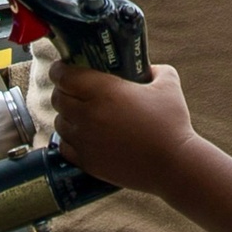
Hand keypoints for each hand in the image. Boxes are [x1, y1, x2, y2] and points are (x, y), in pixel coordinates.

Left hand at [50, 62, 194, 192]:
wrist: (172, 164)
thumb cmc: (171, 122)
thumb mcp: (168, 83)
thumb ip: (155, 69)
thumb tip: (147, 68)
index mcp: (105, 91)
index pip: (65, 76)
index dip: (60, 69)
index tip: (63, 67)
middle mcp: (88, 114)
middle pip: (58, 98)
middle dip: (62, 90)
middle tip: (73, 88)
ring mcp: (85, 140)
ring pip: (59, 122)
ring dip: (65, 115)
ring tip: (78, 113)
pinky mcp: (87, 162)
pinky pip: (64, 146)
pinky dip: (68, 138)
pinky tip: (80, 135)